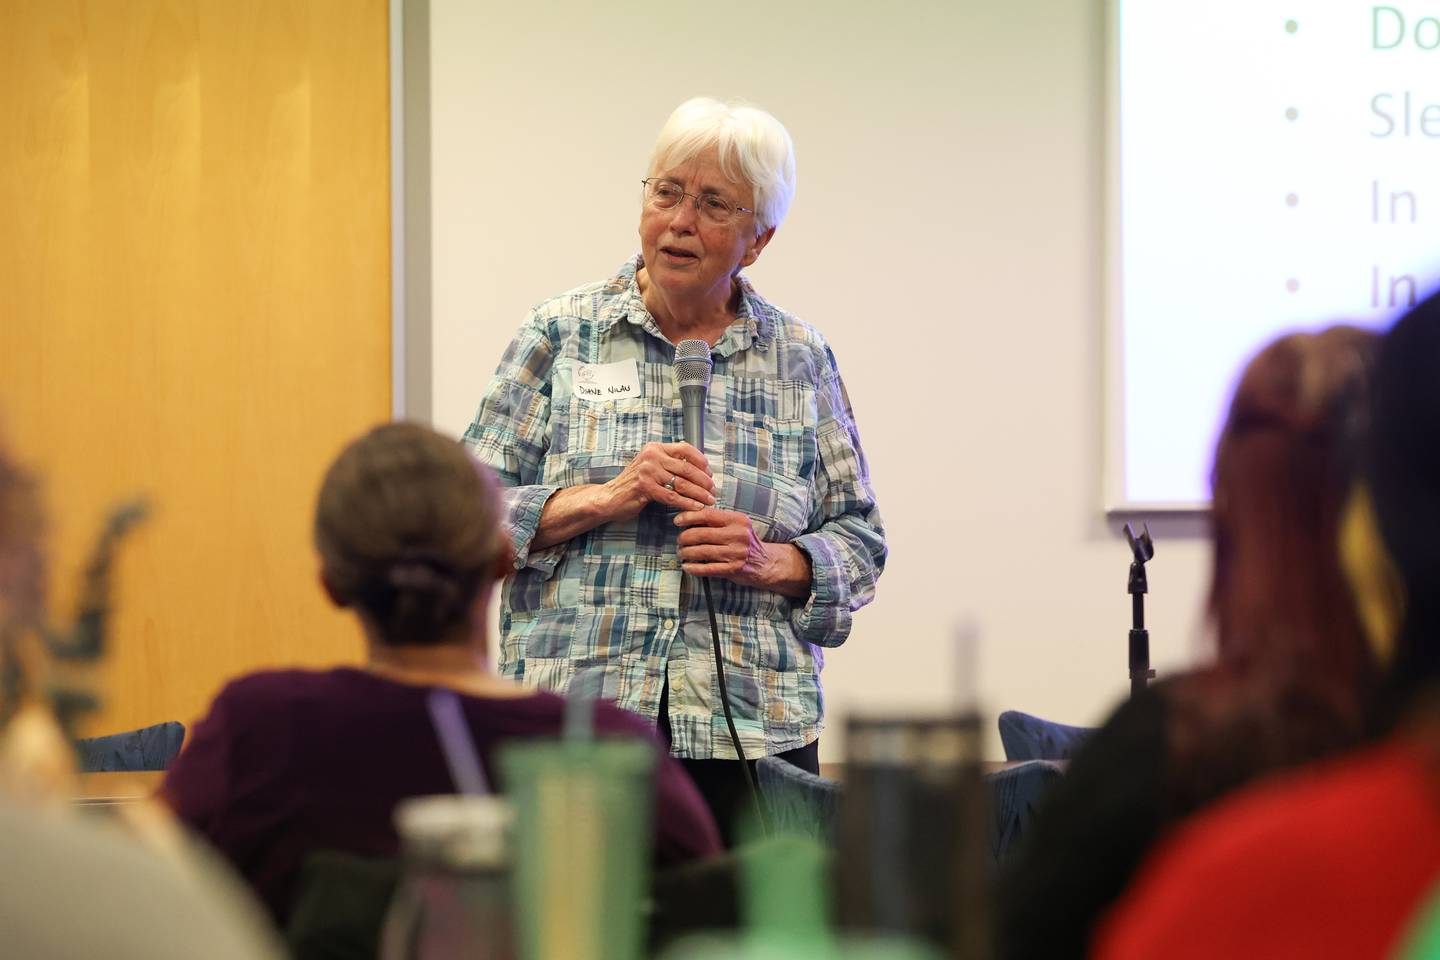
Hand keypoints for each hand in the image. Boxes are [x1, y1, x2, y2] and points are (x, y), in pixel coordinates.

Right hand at [602, 442, 715, 521]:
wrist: (610, 497)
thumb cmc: (634, 484)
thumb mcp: (651, 466)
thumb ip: (669, 463)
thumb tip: (699, 469)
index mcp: (655, 448)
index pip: (685, 448)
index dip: (701, 461)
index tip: (710, 473)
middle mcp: (651, 456)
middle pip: (686, 468)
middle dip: (704, 481)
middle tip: (714, 491)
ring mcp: (647, 471)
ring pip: (682, 483)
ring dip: (699, 494)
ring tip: (709, 500)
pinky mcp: (644, 487)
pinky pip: (672, 496)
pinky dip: (687, 503)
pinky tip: (696, 508)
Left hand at [675, 508, 812, 598]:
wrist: (765, 562)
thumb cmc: (745, 541)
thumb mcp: (736, 525)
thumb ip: (717, 520)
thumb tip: (688, 517)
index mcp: (737, 520)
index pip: (707, 515)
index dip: (689, 517)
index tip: (677, 521)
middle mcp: (738, 535)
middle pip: (701, 534)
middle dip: (684, 538)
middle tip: (679, 540)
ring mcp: (736, 553)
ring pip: (701, 551)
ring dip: (686, 552)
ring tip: (681, 552)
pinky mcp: (733, 569)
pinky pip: (707, 568)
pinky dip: (693, 568)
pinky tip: (686, 566)